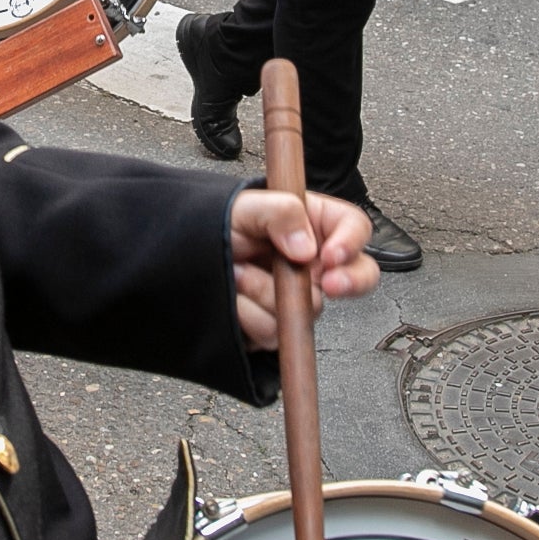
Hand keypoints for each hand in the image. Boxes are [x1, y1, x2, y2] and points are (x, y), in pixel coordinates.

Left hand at [228, 187, 380, 350]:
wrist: (181, 264)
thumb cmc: (213, 227)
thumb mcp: (241, 207)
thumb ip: (278, 213)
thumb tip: (306, 245)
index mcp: (311, 224)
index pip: (352, 227)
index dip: (350, 242)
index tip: (333, 255)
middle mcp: (311, 262)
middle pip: (357, 276)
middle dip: (349, 282)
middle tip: (328, 283)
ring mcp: (297, 296)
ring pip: (310, 309)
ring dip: (266, 293)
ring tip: (238, 272)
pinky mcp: (278, 326)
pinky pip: (278, 332)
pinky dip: (250, 315)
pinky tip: (234, 298)